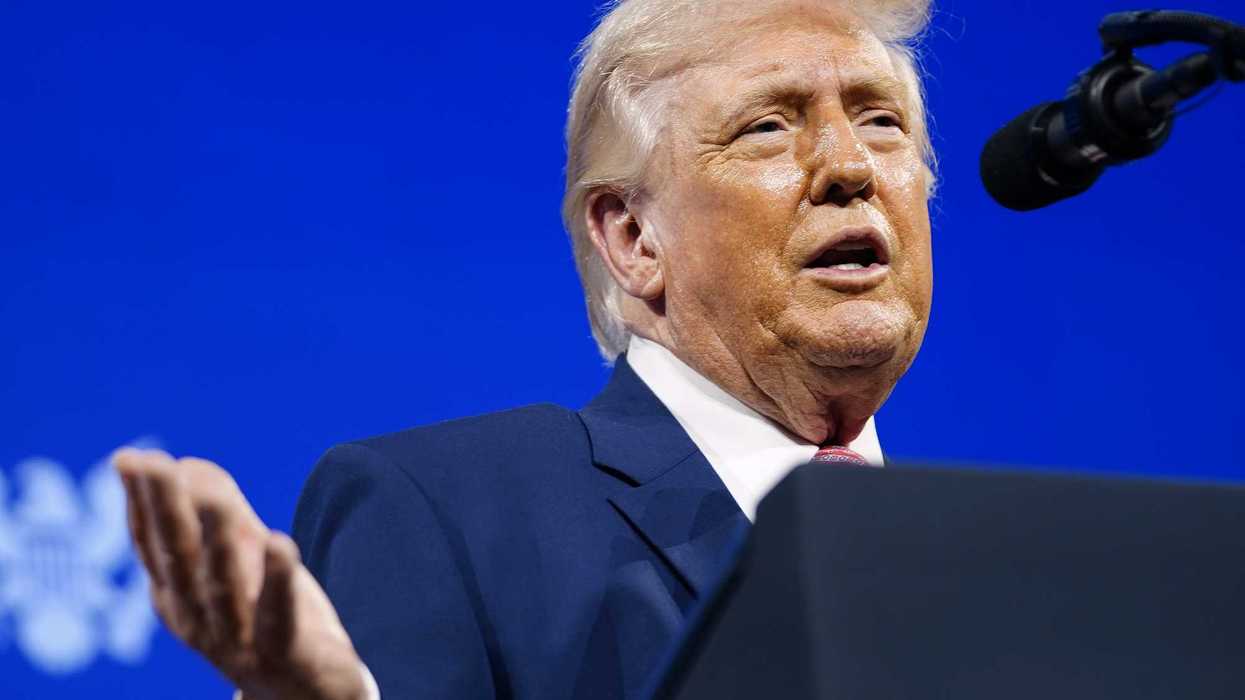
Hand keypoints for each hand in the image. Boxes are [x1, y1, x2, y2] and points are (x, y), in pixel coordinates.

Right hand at [114, 448, 367, 699]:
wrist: (309, 696)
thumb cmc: (267, 619)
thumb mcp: (242, 561)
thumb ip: (222, 513)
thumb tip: (186, 463)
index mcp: (179, 594)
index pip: (152, 544)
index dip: (141, 502)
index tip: (130, 459)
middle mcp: (198, 618)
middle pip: (179, 559)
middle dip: (166, 509)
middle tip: (156, 464)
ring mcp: (237, 640)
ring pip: (223, 586)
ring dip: (218, 541)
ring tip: (216, 500)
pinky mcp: (284, 652)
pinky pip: (278, 615)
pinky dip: (277, 580)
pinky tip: (281, 541)